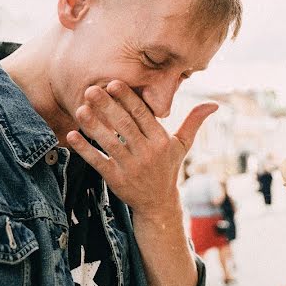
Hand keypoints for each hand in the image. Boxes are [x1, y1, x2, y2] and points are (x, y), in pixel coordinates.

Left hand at [66, 80, 215, 216]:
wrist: (158, 203)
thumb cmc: (169, 168)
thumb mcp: (183, 145)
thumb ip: (194, 122)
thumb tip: (214, 104)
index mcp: (161, 141)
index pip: (143, 115)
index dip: (128, 99)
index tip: (114, 83)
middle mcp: (147, 153)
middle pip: (124, 126)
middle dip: (107, 106)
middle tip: (91, 89)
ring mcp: (130, 167)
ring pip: (110, 142)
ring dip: (93, 125)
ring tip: (80, 109)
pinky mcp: (115, 179)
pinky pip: (98, 162)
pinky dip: (84, 149)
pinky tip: (71, 136)